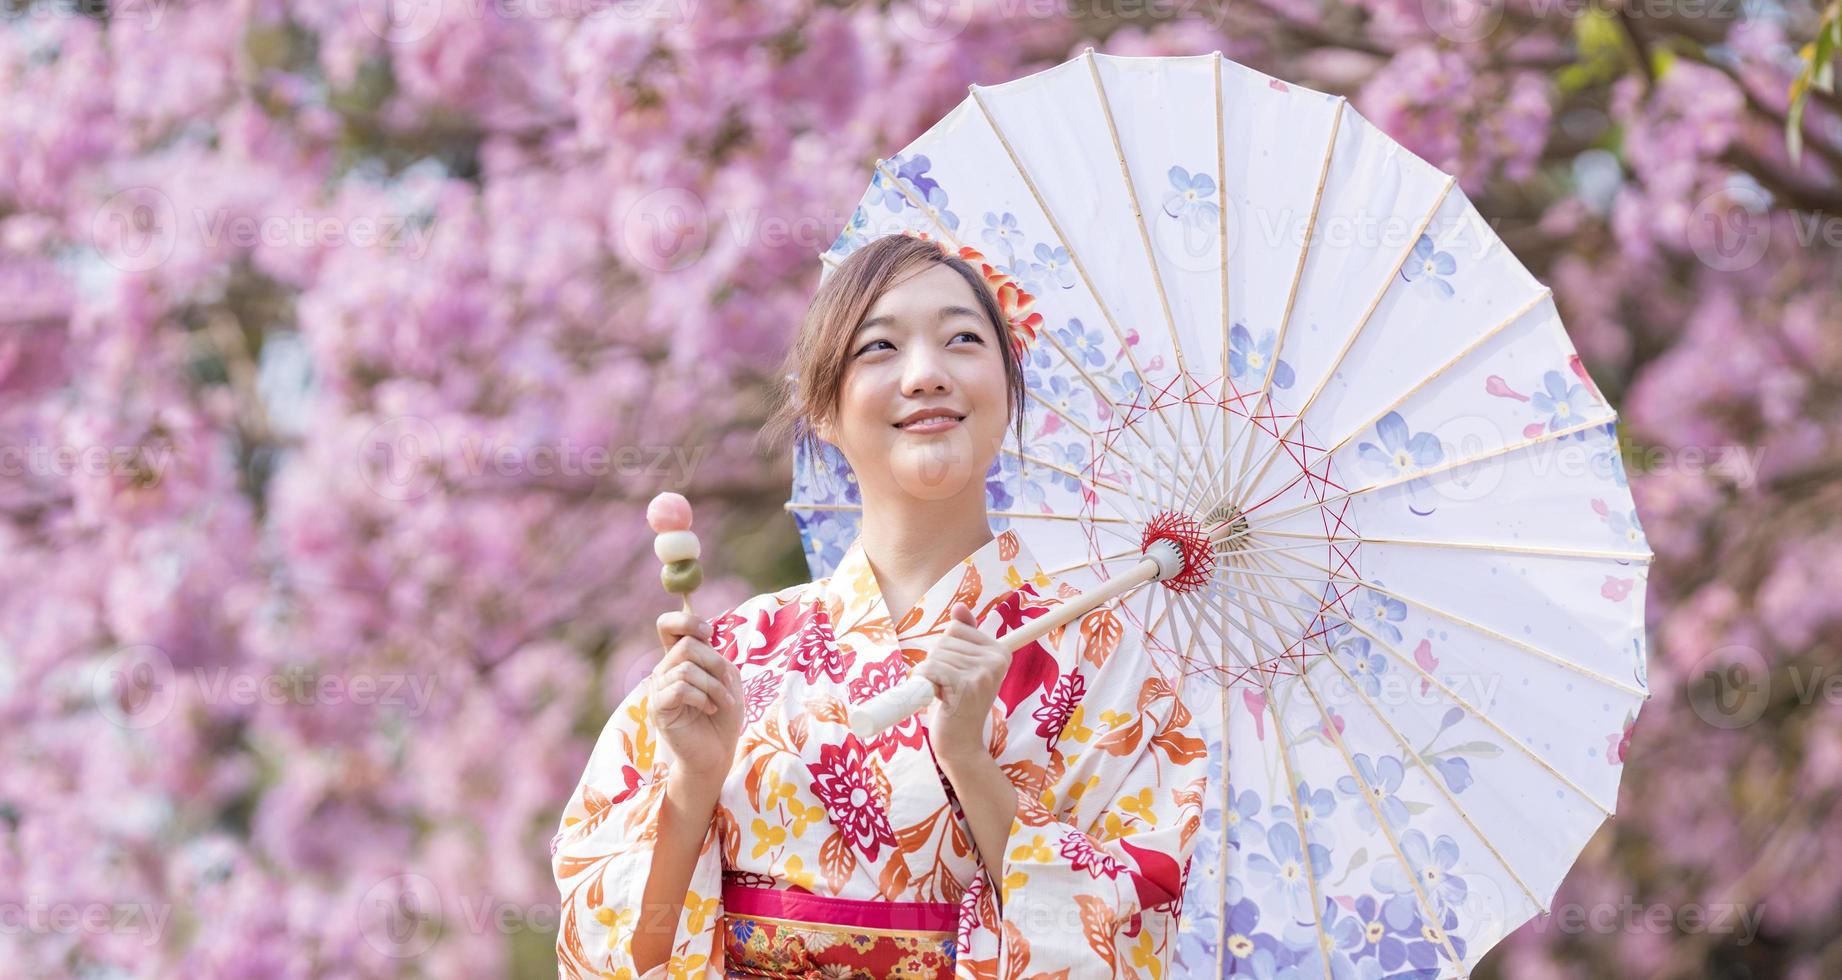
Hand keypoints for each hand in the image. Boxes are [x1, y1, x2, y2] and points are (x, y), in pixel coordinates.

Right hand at [649, 610, 744, 781]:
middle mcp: (664, 670)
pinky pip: (680, 689)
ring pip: (685, 668)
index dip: (686, 620)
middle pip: (685, 645)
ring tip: (722, 702)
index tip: (709, 634)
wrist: (718, 752)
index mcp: (679, 659)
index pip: (667, 626)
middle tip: (727, 684)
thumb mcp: (727, 678)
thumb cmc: (724, 715)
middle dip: (714, 663)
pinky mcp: (658, 708)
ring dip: (713, 685)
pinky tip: (709, 708)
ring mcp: (658, 689)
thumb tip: (701, 640)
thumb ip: (714, 656)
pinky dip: (702, 697)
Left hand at [916, 601, 1011, 765]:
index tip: (957, 673)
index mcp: (1000, 651)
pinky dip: (924, 682)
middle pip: (944, 641)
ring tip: (946, 695)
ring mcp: (983, 673)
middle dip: (937, 663)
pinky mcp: (966, 686)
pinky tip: (938, 698)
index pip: (956, 628)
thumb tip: (960, 607)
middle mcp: (996, 660)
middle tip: (949, 688)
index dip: (946, 651)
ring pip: (935, 655)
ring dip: (930, 676)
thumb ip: (965, 635)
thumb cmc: (958, 702)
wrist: (961, 743)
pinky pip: (930, 669)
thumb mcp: (964, 665)